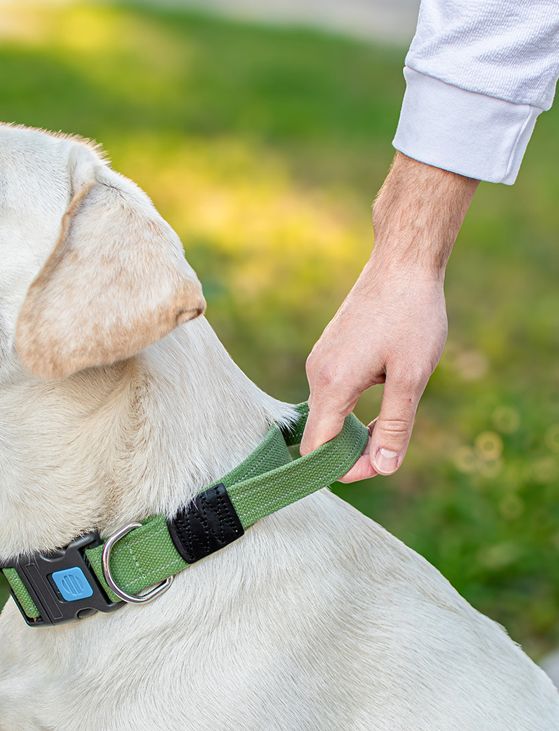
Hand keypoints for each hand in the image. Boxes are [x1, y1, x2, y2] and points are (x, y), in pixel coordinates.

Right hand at [300, 153, 477, 480]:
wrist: (402, 262)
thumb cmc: (411, 316)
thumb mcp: (412, 377)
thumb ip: (396, 426)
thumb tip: (385, 468)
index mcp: (333, 385)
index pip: (318, 448)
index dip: (343, 469)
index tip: (380, 465)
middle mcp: (317, 375)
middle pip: (321, 434)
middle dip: (352, 451)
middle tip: (391, 448)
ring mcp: (320, 362)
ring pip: (328, 414)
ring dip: (355, 427)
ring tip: (393, 417)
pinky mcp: (328, 352)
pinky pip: (333, 393)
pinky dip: (352, 407)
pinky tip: (386, 390)